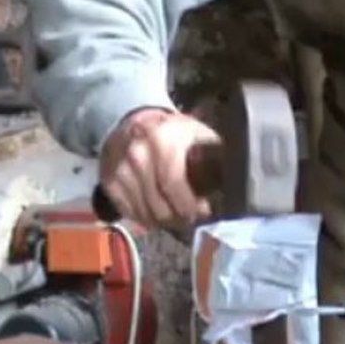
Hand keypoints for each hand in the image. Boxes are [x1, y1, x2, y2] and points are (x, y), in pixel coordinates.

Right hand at [99, 108, 220, 230]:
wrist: (132, 120)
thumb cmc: (173, 131)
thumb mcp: (196, 133)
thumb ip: (214, 156)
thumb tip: (235, 185)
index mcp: (161, 139)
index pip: (173, 183)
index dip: (190, 205)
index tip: (205, 212)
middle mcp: (136, 154)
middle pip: (160, 205)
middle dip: (181, 218)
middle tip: (192, 219)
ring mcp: (119, 170)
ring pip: (145, 214)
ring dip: (165, 223)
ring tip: (178, 218)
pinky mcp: (108, 182)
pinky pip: (130, 213)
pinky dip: (147, 219)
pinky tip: (159, 214)